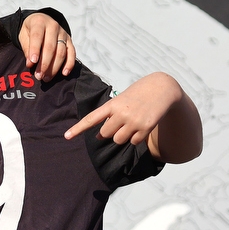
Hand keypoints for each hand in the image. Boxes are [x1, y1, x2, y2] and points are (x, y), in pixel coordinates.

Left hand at [18, 13, 74, 80]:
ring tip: (46, 78)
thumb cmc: (30, 31)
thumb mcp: (23, 35)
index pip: (37, 36)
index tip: (32, 62)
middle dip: (44, 64)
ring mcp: (63, 33)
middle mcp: (53, 26)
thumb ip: (26, 48)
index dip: (35, 50)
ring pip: (61, 52)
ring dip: (54, 67)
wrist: (41, 20)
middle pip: (50, 47)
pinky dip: (69, 64)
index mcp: (39, 22)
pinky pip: (72, 53)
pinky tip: (64, 73)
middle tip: (38, 76)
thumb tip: (30, 63)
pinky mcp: (69, 41)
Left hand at [64, 72, 201, 162]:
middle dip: (109, 132)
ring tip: (131, 124)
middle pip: (105, 134)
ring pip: (119, 140)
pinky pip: (134, 142)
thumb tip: (100, 136)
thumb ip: (109, 115)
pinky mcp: (145, 128)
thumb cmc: (137, 94)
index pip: (91, 118)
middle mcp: (121, 113)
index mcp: (112, 104)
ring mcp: (133, 121)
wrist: (162, 88)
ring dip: (122, 136)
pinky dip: (136, 137)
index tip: (67, 137)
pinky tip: (141, 126)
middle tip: (119, 123)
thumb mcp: (121, 99)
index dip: (78, 129)